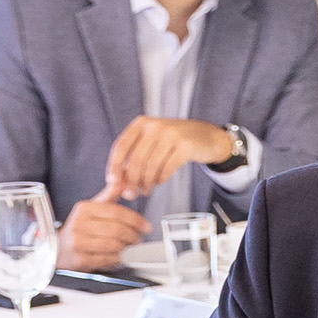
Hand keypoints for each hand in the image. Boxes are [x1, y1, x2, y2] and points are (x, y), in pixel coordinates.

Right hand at [60, 194, 149, 270]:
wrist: (57, 248)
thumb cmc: (79, 228)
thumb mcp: (91, 208)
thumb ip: (109, 195)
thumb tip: (121, 180)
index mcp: (84, 209)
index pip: (116, 212)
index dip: (135, 220)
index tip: (145, 226)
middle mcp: (79, 224)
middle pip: (117, 230)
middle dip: (133, 235)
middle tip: (138, 238)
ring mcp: (78, 243)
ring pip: (114, 245)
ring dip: (127, 247)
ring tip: (129, 246)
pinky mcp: (80, 259)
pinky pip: (108, 259)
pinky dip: (118, 258)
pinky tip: (119, 255)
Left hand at [104, 116, 236, 199]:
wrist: (206, 136)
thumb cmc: (174, 142)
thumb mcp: (151, 143)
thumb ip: (135, 158)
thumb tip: (118, 183)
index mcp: (141, 123)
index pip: (121, 145)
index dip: (114, 165)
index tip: (112, 182)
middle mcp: (155, 126)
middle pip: (136, 159)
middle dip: (131, 181)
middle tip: (130, 194)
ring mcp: (171, 135)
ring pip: (151, 166)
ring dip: (146, 183)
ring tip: (145, 190)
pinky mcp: (186, 146)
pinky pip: (167, 169)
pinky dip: (160, 179)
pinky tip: (159, 182)